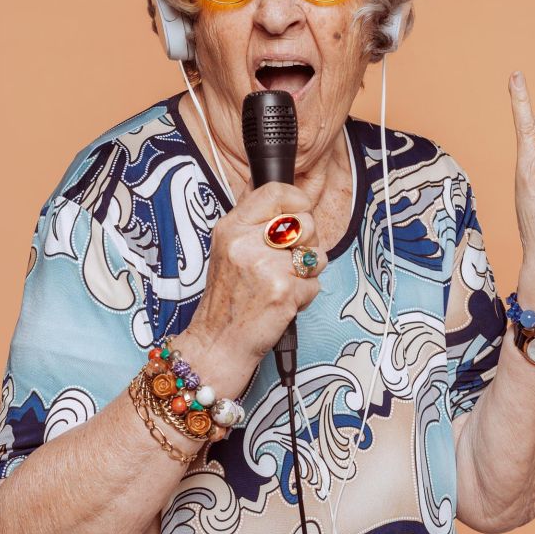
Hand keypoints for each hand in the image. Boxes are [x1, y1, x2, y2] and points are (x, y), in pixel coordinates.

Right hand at [177, 182, 327, 396]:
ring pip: (316, 254)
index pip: (276, 192)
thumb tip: (284, 195)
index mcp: (232, 227)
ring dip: (308, 272)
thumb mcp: (227, 247)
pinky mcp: (282, 292)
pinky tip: (283, 301)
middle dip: (308, 242)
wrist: (218, 341)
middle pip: (305, 222)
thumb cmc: (228, 297)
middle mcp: (246, 243)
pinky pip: (315, 283)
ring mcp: (265, 267)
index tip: (299, 213)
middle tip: (288, 260)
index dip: (297, 201)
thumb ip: (253, 222)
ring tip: (284, 282)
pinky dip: (305, 296)